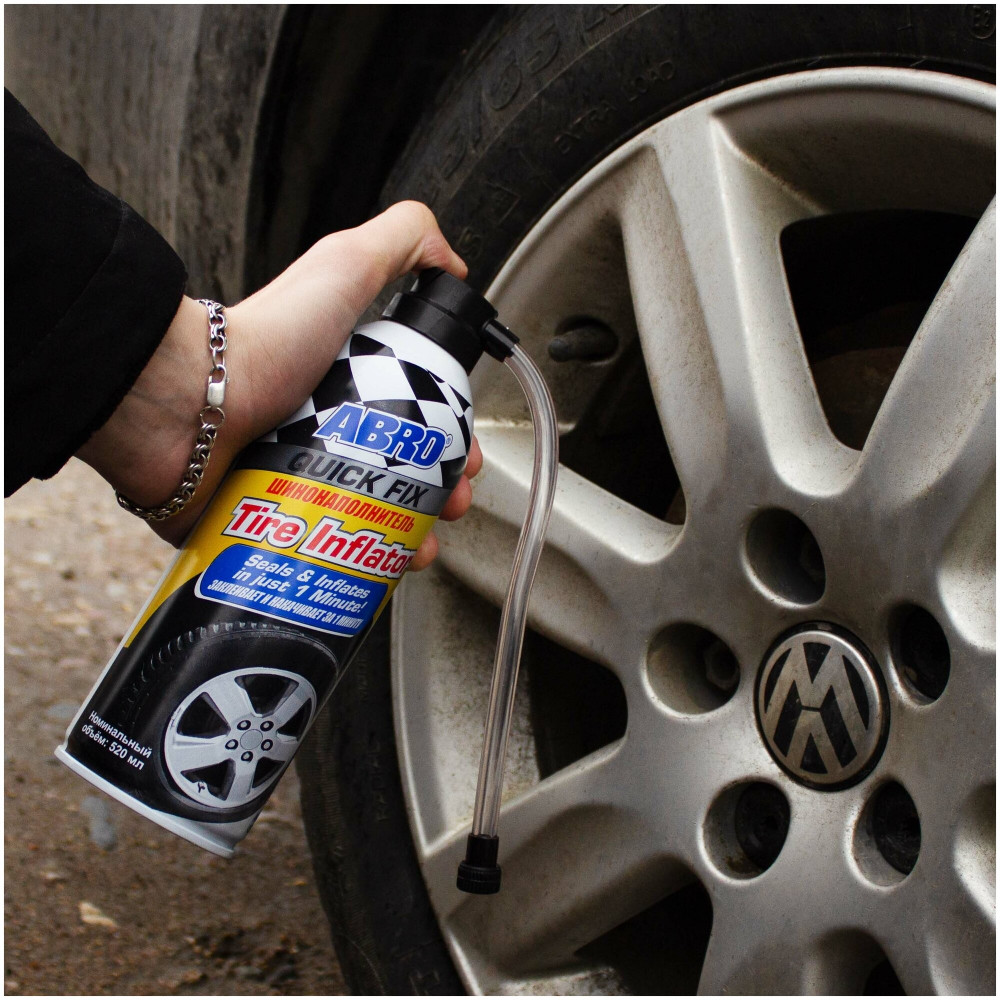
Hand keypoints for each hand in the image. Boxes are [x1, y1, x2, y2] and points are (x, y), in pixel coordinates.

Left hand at [78, 201, 478, 557]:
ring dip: (411, 535)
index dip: (453, 440)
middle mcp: (330, 430)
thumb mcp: (341, 268)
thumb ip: (400, 242)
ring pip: (374, 516)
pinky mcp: (276, 518)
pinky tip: (381, 570)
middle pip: (404, 472)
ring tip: (420, 547)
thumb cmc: (262, 341)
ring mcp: (303, 477)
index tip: (466, 460)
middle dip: (441, 494)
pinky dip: (362, 565)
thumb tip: (452, 260)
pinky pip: (328, 549)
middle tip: (453, 507)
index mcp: (351, 383)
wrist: (186, 405)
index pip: (420, 418)